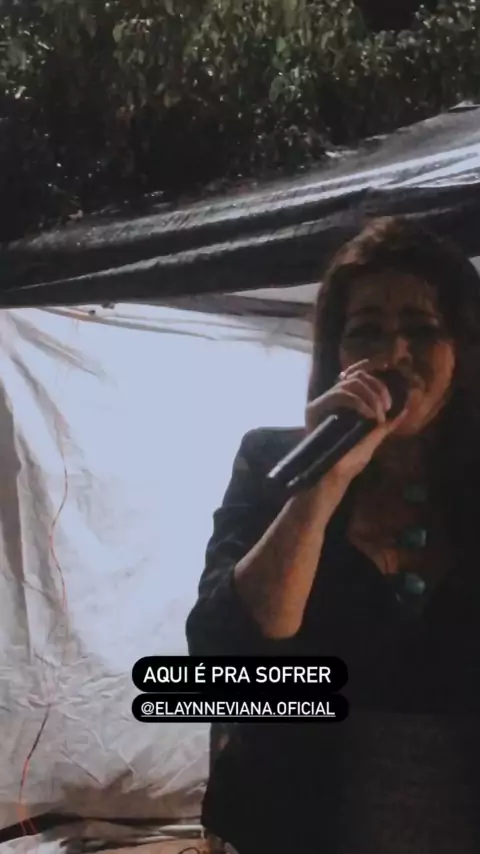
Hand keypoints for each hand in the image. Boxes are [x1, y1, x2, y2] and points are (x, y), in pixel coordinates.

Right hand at [305, 359, 408, 484]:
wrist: (334, 475)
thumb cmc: (351, 460)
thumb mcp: (374, 437)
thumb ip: (387, 422)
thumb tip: (405, 409)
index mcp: (345, 404)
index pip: (360, 377)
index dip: (376, 379)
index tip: (389, 400)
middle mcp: (332, 400)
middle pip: (358, 377)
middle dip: (377, 389)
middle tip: (386, 408)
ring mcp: (322, 403)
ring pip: (350, 383)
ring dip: (369, 396)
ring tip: (377, 415)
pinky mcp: (314, 408)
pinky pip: (339, 394)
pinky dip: (358, 402)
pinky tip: (367, 415)